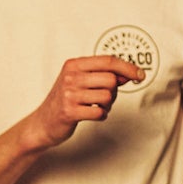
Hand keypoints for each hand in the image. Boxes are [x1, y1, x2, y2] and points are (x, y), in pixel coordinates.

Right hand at [19, 56, 144, 150]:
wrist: (43, 123)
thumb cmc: (64, 100)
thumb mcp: (80, 81)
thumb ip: (102, 75)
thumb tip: (129, 73)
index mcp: (74, 65)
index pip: (108, 61)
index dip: (128, 67)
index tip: (140, 75)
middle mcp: (70, 77)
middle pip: (111, 79)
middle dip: (113, 91)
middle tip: (103, 98)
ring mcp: (69, 94)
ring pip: (107, 96)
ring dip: (107, 105)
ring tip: (95, 106)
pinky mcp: (70, 112)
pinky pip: (100, 112)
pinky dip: (101, 115)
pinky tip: (91, 114)